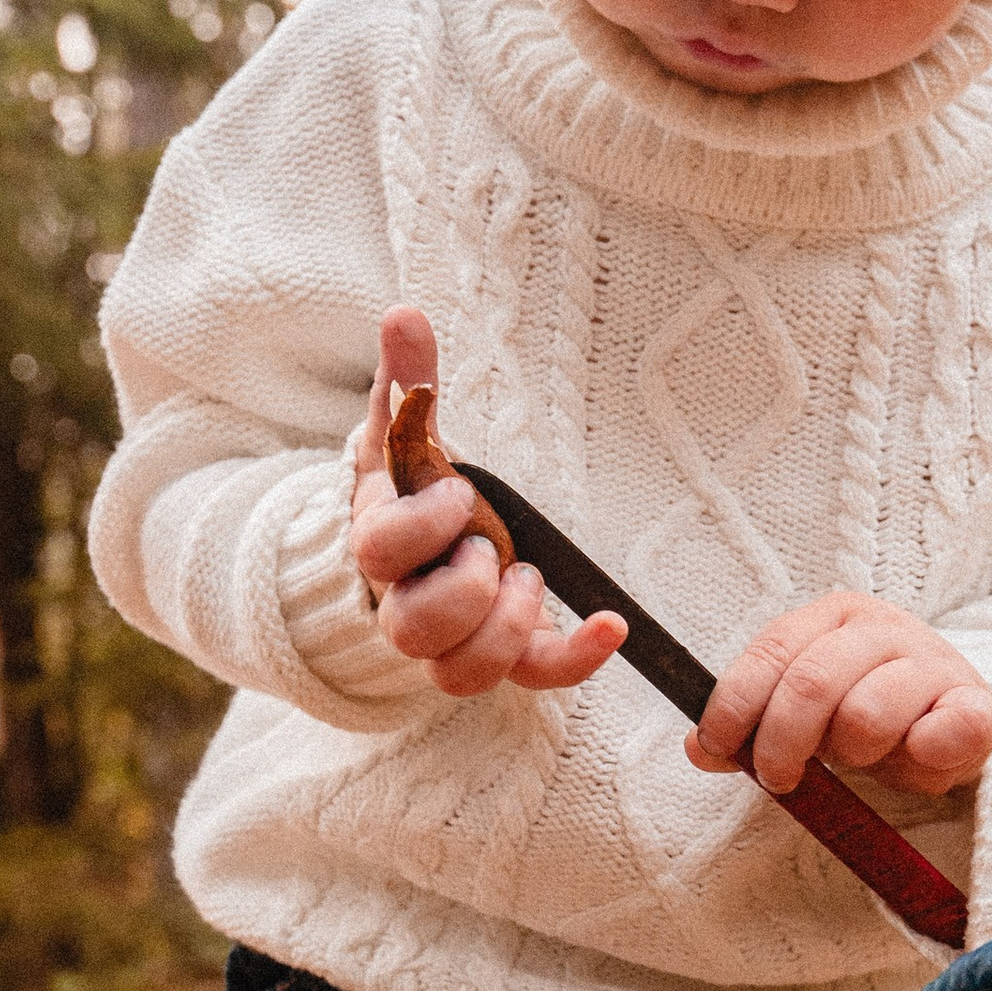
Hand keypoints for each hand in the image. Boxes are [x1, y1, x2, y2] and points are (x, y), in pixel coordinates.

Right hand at [350, 307, 625, 696]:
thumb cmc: (414, 488)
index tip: (464, 494)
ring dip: (505, 629)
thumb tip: (404, 314)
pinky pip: (535, 676)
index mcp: (382, 543)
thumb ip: (407, 380)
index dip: (424, 526)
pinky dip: (577, 658)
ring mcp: (454, 639)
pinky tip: (611, 624)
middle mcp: (406, 604)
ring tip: (529, 578)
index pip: (380, 551)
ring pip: (459, 673)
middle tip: (495, 550)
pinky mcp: (506, 654)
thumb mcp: (406, 432)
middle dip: (464, 589)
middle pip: (412, 630)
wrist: (420, 551)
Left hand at [689, 588, 991, 799]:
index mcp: (832, 615)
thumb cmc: (867, 708)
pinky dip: (922, 756)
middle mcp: (882, 627)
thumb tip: (698, 748)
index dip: (735, 703)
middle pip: (811, 683)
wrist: (954, 710)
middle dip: (782, 742)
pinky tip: (916, 756)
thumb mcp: (805, 710)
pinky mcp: (976, 703)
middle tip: (780, 777)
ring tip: (862, 757)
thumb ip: (753, 723)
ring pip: (867, 714)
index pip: (770, 652)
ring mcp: (932, 661)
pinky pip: (946, 732)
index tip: (717, 745)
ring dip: (853, 753)